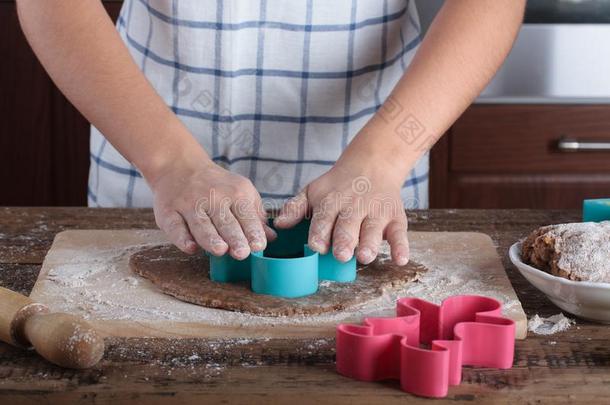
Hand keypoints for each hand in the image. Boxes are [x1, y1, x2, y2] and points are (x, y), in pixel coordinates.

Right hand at [150, 155, 275, 258]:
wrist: (180, 166)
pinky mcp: (169, 212)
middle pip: (225, 221)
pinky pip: (175, 227)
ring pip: (201, 224)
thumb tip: (271, 238)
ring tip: (221, 250)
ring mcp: (189, 204)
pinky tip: (191, 248)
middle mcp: (213, 198)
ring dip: (211, 238)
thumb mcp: (241, 192)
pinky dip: (182, 238)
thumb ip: (255, 216)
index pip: (246, 215)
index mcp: (235, 193)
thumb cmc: (218, 186)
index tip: (259, 245)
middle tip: (242, 253)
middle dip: (235, 237)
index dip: (253, 231)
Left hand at [274, 163, 408, 265]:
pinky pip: (400, 233)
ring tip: (365, 257)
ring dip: (370, 243)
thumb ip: (296, 208)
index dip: (320, 232)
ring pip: (373, 230)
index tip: (317, 246)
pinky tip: (400, 260)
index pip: (323, 218)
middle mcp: (354, 207)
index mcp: (331, 202)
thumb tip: (279, 223)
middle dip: (344, 240)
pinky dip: (401, 247)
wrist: (372, 164)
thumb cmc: (337, 186)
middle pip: (348, 226)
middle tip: (341, 255)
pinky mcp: (396, 218)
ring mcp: (376, 212)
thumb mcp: (313, 191)